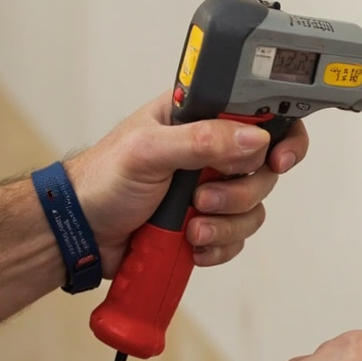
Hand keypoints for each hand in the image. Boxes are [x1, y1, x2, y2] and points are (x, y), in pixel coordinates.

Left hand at [64, 92, 308, 276]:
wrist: (82, 232)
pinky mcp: (207, 223)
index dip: (279, 136)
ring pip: (253, 207)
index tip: (278, 160)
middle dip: (239, 192)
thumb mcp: (148, 151)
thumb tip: (253, 138)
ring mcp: (210, 188)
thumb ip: (201, 140)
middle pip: (263, 169)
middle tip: (203, 198)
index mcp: (198, 117)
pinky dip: (219, 245)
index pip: (257, 115)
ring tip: (191, 228)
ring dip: (227, 224)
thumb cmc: (102, 180)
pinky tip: (193, 245)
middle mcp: (210, 150)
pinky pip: (237, 238)